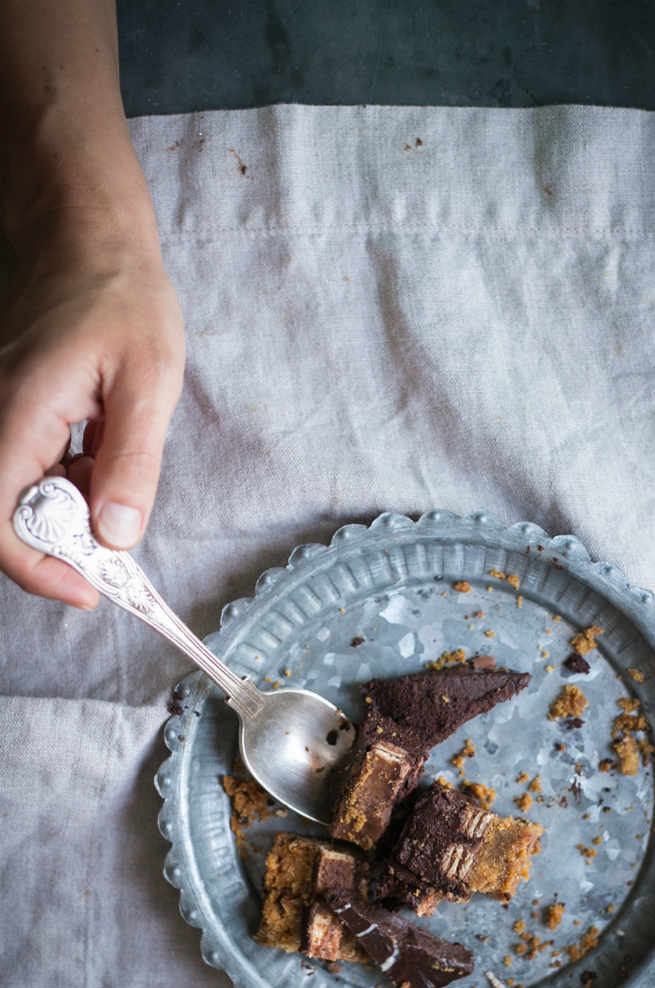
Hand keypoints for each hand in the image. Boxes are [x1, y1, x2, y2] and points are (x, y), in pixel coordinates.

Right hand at [0, 239, 184, 608]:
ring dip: (74, 510)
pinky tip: (108, 454)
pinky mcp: (18, 415)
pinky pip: (34, 469)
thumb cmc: (123, 299)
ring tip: (121, 474)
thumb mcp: (148, 382)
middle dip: (65, 544)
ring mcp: (3, 418)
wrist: (91, 239)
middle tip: (120, 545)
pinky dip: (72, 483)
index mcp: (16, 418)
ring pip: (25, 496)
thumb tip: (116, 537)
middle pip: (10, 517)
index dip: (40, 570)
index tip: (92, 589)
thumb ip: (132, 463)